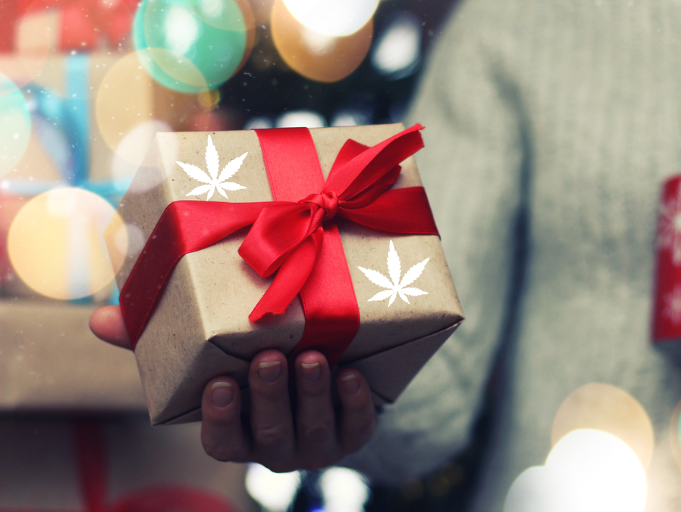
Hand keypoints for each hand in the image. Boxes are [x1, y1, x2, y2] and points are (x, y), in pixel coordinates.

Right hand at [89, 305, 377, 471]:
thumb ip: (157, 340)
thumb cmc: (254, 360)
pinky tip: (351, 373)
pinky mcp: (354, 433)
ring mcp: (315, 445)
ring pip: (312, 429)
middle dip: (269, 396)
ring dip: (312, 393)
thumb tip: (98, 319)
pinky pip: (357, 425)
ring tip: (313, 356)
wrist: (332, 368)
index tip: (219, 383)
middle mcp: (273, 447)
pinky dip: (354, 401)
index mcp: (237, 434)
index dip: (221, 417)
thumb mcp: (211, 352)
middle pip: (269, 433)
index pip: (222, 441)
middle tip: (269, 357)